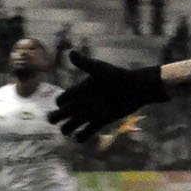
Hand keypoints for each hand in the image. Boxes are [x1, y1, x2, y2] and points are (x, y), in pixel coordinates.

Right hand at [48, 51, 168, 141]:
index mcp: (80, 90)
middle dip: (55, 118)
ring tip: (68, 130)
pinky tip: (81, 137)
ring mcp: (91, 113)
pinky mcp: (101, 121)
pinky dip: (82, 137)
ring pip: (72, 125)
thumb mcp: (99, 69)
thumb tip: (71, 53)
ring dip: (67, 130)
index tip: (62, 103)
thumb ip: (85, 63)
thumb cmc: (117, 76)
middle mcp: (83, 102)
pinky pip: (87, 133)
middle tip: (55, 120)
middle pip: (62, 113)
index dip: (58, 103)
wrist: (135, 88)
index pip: (61, 99)